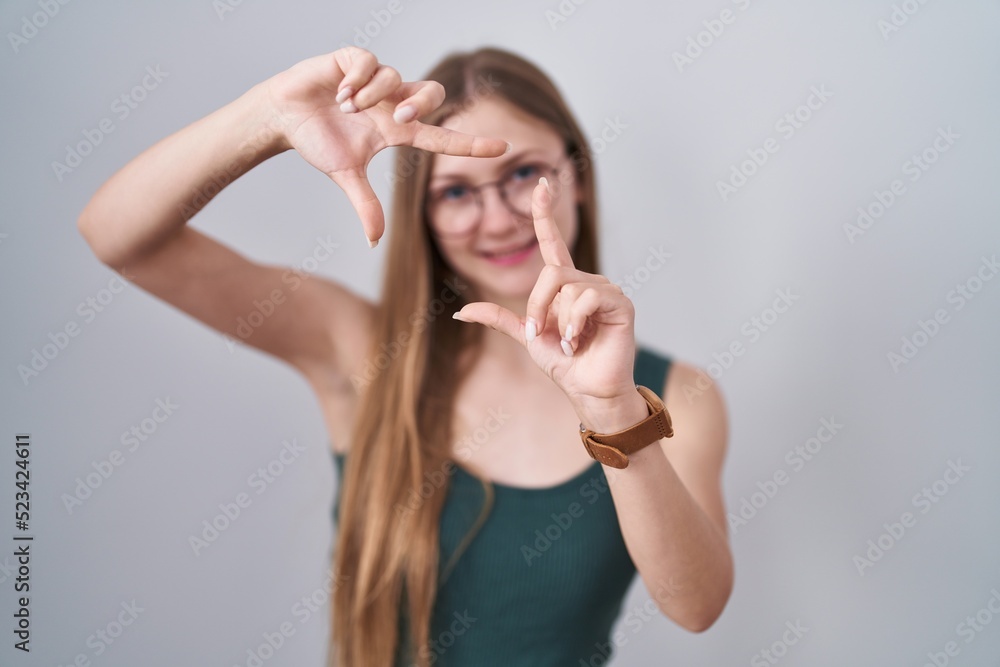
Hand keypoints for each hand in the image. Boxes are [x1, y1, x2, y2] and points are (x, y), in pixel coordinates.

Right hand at [263, 47, 508, 245]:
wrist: (283, 116)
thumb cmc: (318, 142)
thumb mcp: (345, 175)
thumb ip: (365, 204)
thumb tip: (375, 241)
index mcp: (396, 129)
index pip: (441, 137)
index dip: (470, 144)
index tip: (502, 149)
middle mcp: (393, 101)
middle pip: (432, 93)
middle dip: (420, 104)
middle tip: (400, 118)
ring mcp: (376, 79)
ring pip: (395, 77)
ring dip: (372, 96)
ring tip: (346, 107)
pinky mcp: (354, 59)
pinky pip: (369, 62)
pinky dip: (356, 80)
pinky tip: (338, 93)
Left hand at [453, 178, 638, 414]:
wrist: (588, 390)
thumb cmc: (564, 364)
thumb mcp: (526, 336)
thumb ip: (499, 319)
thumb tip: (459, 310)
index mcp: (565, 285)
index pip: (553, 242)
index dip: (545, 213)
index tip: (542, 183)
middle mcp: (587, 281)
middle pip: (552, 272)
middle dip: (538, 307)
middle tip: (542, 335)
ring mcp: (606, 290)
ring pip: (568, 287)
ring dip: (560, 322)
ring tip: (570, 343)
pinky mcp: (620, 303)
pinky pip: (587, 297)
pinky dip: (575, 323)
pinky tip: (580, 342)